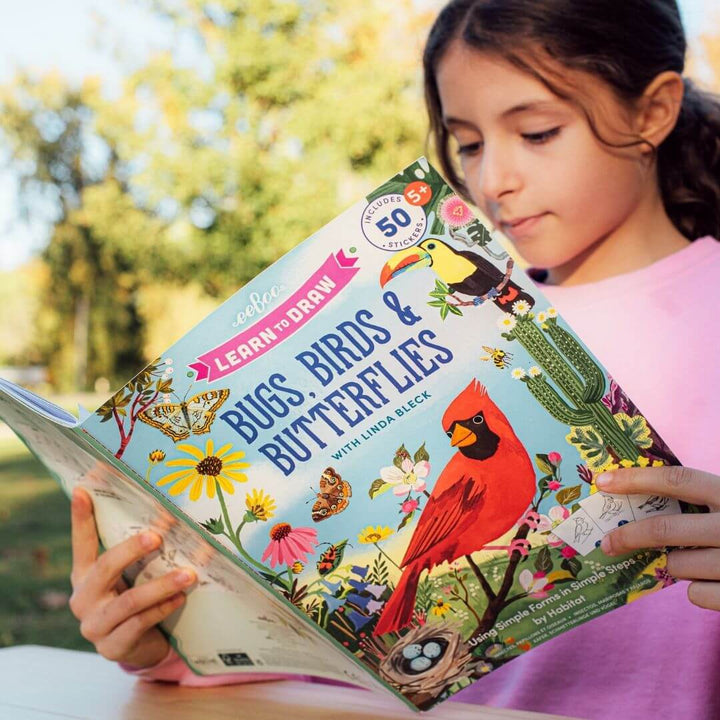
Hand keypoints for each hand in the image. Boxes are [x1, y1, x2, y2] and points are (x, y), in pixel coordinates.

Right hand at [69, 487, 196, 667]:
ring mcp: (95, 625)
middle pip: (105, 568)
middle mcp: (83, 598)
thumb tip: (167, 515)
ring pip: (129, 601)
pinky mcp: (112, 647)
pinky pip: (140, 623)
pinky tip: (180, 598)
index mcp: (84, 576)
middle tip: (156, 536)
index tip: (83, 491)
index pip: (82, 543)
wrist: (140, 648)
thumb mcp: (131, 575)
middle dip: (132, 550)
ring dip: (161, 585)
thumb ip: (136, 555)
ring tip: (188, 574)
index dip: (81, 518)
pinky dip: (163, 608)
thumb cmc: (137, 600)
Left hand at [596, 466, 719, 610]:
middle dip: (629, 535)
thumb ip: (696, 502)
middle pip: (665, 528)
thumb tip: (631, 498)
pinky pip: (696, 594)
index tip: (602, 481)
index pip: (678, 480)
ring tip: (701, 560)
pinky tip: (718, 582)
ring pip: (678, 564)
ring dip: (677, 564)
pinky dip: (699, 590)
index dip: (637, 479)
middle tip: (607, 543)